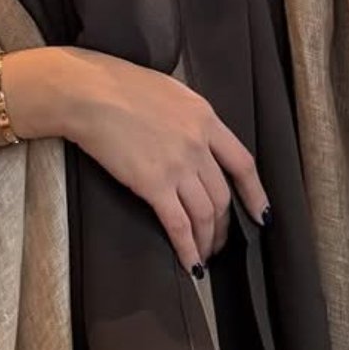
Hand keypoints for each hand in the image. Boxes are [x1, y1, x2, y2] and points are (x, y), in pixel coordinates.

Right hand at [4, 46, 268, 272]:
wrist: (88, 92)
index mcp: (206, 118)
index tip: (260, 213)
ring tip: (204, 256)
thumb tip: (195, 134)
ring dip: (207, 240)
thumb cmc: (118, 84)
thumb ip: (189, 116)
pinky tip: (191, 264)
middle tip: (219, 241)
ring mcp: (178, 165)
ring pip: (205, 214)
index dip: (255, 193)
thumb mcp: (170, 91)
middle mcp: (199, 144)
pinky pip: (178, 225)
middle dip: (224, 226)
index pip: (243, 163)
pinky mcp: (153, 184)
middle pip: (222, 195)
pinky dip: (188, 248)